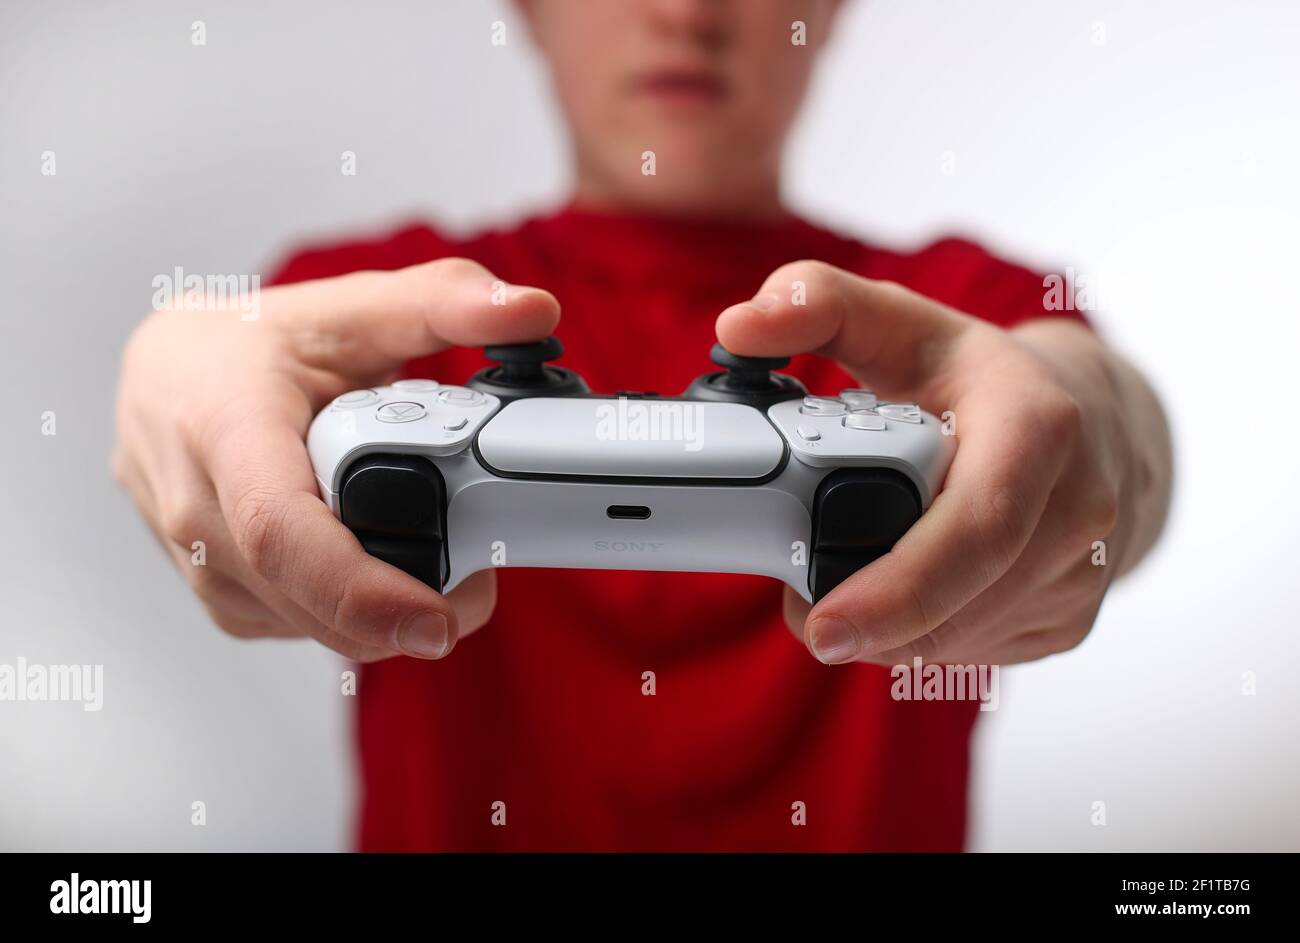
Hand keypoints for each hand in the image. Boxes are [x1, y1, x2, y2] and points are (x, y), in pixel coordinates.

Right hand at [113, 259, 559, 660]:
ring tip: (443, 569)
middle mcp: (194, 507)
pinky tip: (383, 573)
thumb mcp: (350, 309)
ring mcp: (198, 561)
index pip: (280, 530)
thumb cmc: (247, 347)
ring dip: (382, 619)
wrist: (167, 378)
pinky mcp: (218, 594)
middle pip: (305, 595)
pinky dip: (350, 615)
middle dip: (403, 610)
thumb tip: (533, 309)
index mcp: (223, 428)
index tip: (438, 616)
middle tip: (476, 586)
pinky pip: (295, 627)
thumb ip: (445, 302)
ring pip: (305, 625)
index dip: (361, 589)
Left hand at [717, 261, 1171, 665]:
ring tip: (844, 593)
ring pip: (959, 641)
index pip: (974, 531)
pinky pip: (976, 654)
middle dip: (870, 624)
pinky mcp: (1067, 621)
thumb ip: (814, 306)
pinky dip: (922, 640)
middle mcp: (1078, 508)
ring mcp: (1080, 575)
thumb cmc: (982, 378)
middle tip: (804, 615)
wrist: (1096, 421)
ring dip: (889, 636)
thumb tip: (740, 327)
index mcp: (1039, 429)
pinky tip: (901, 599)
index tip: (820, 621)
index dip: (895, 589)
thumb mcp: (902, 323)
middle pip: (960, 605)